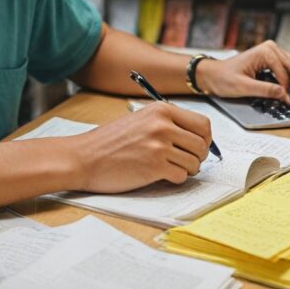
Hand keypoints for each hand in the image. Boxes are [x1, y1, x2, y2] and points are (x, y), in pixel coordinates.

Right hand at [69, 102, 211, 193]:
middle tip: (187, 161)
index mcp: (161, 110)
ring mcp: (159, 146)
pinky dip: (176, 178)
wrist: (84, 157)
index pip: (203, 124)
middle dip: (198, 156)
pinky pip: (182, 176)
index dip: (204, 138)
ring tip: (172, 168)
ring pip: (195, 162)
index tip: (198, 146)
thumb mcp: (140, 120)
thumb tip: (197, 137)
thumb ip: (167, 124)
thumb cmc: (109, 142)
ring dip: (188, 169)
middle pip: (202, 144)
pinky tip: (161, 175)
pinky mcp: (155, 167)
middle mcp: (163, 125)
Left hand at [195, 40, 289, 103]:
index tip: (288, 101)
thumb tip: (284, 95)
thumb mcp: (244, 87)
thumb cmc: (223, 78)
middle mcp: (269, 48)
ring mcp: (270, 50)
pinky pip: (287, 64)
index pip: (284, 72)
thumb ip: (265, 90)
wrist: (212, 74)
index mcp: (264, 52)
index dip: (288, 88)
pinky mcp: (269, 57)